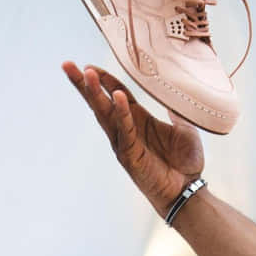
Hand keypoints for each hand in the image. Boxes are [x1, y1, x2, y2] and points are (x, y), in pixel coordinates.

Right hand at [62, 62, 204, 215]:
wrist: (188, 190)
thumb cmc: (185, 162)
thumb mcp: (185, 129)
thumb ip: (178, 111)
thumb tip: (178, 92)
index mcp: (138, 119)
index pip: (116, 94)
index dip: (105, 79)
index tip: (89, 65)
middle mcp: (126, 128)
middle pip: (100, 102)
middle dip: (83, 84)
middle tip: (67, 65)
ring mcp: (125, 142)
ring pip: (106, 114)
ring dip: (96, 93)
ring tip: (86, 74)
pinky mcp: (130, 155)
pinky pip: (125, 130)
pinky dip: (121, 113)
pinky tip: (118, 97)